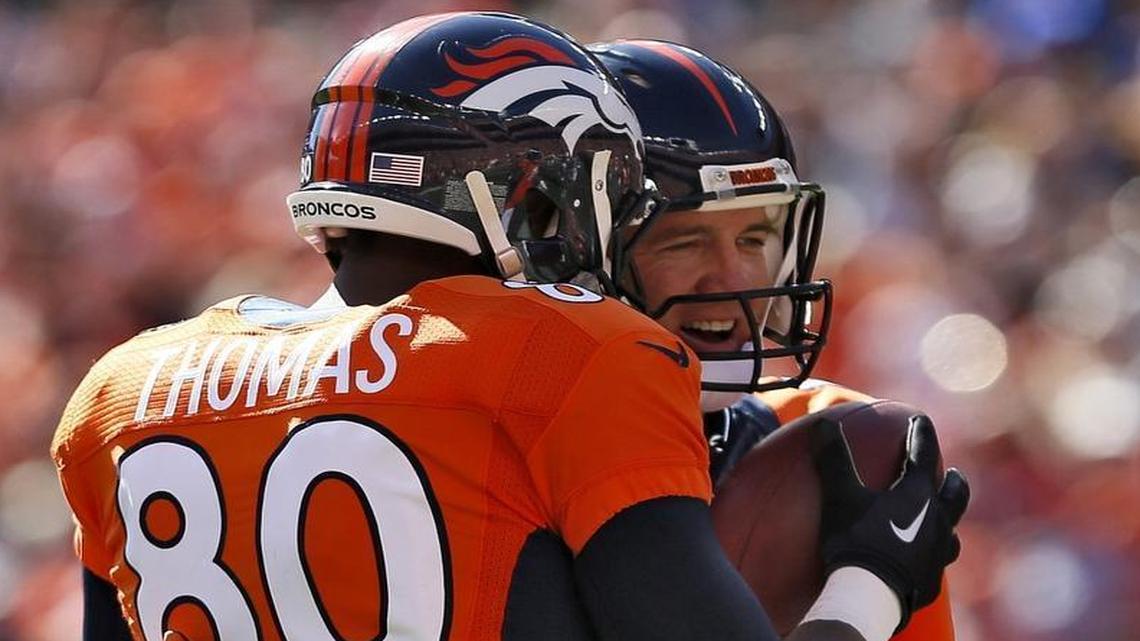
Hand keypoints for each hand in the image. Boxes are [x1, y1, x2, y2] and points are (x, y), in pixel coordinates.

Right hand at [810, 415, 969, 630]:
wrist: (871, 596)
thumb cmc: (856, 540)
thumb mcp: (840, 495)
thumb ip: (833, 458)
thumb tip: (821, 423)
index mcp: (918, 495)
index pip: (924, 454)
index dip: (921, 433)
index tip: (919, 419)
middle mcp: (937, 522)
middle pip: (954, 495)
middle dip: (952, 480)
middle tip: (952, 473)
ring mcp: (937, 555)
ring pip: (951, 533)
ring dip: (947, 521)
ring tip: (940, 520)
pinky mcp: (929, 583)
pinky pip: (936, 565)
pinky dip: (930, 556)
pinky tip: (921, 560)